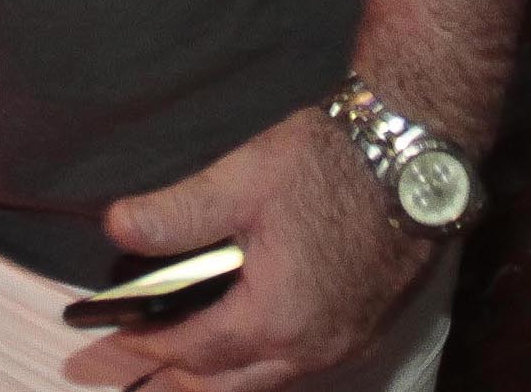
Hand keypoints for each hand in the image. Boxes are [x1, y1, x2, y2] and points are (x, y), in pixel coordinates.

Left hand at [70, 104, 437, 391]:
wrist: (414, 161)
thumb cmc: (330, 165)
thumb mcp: (243, 179)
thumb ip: (178, 212)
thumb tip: (117, 228)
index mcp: (275, 318)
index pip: (193, 352)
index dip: (148, 345)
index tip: (117, 334)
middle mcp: (311, 349)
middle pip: (227, 387)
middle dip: (179, 377)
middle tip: (142, 358)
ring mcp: (343, 346)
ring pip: (266, 382)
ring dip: (222, 374)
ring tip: (188, 350)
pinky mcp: (364, 333)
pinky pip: (299, 368)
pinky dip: (262, 364)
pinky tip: (249, 338)